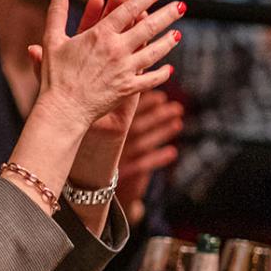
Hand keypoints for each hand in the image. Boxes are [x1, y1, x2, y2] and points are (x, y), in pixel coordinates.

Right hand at [29, 0, 182, 132]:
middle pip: (148, 27)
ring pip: (154, 52)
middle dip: (167, 14)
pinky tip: (169, 69)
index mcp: (100, 35)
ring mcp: (125, 70)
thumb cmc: (55, 75)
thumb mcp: (53, 40)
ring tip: (178, 33)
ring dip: (168, 41)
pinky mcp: (128, 89)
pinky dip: (161, 74)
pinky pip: (150, 80)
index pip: (129, 9)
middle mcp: (117, 50)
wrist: (63, 109)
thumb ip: (57, 13)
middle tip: (182, 6)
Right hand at [116, 90, 182, 222]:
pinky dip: (158, 158)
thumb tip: (140, 84)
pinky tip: (172, 152)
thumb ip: (120, 111)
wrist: (93, 185)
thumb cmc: (104, 149)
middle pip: (136, 127)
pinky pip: (143, 165)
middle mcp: (107, 142)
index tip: (162, 97)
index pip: (125, 112)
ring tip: (177, 122)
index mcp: (103, 128)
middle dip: (158, 116)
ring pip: (142, 144)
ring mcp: (115, 159)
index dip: (145, 104)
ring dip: (162, 133)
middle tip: (177, 107)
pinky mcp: (124, 176)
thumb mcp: (109, 128)